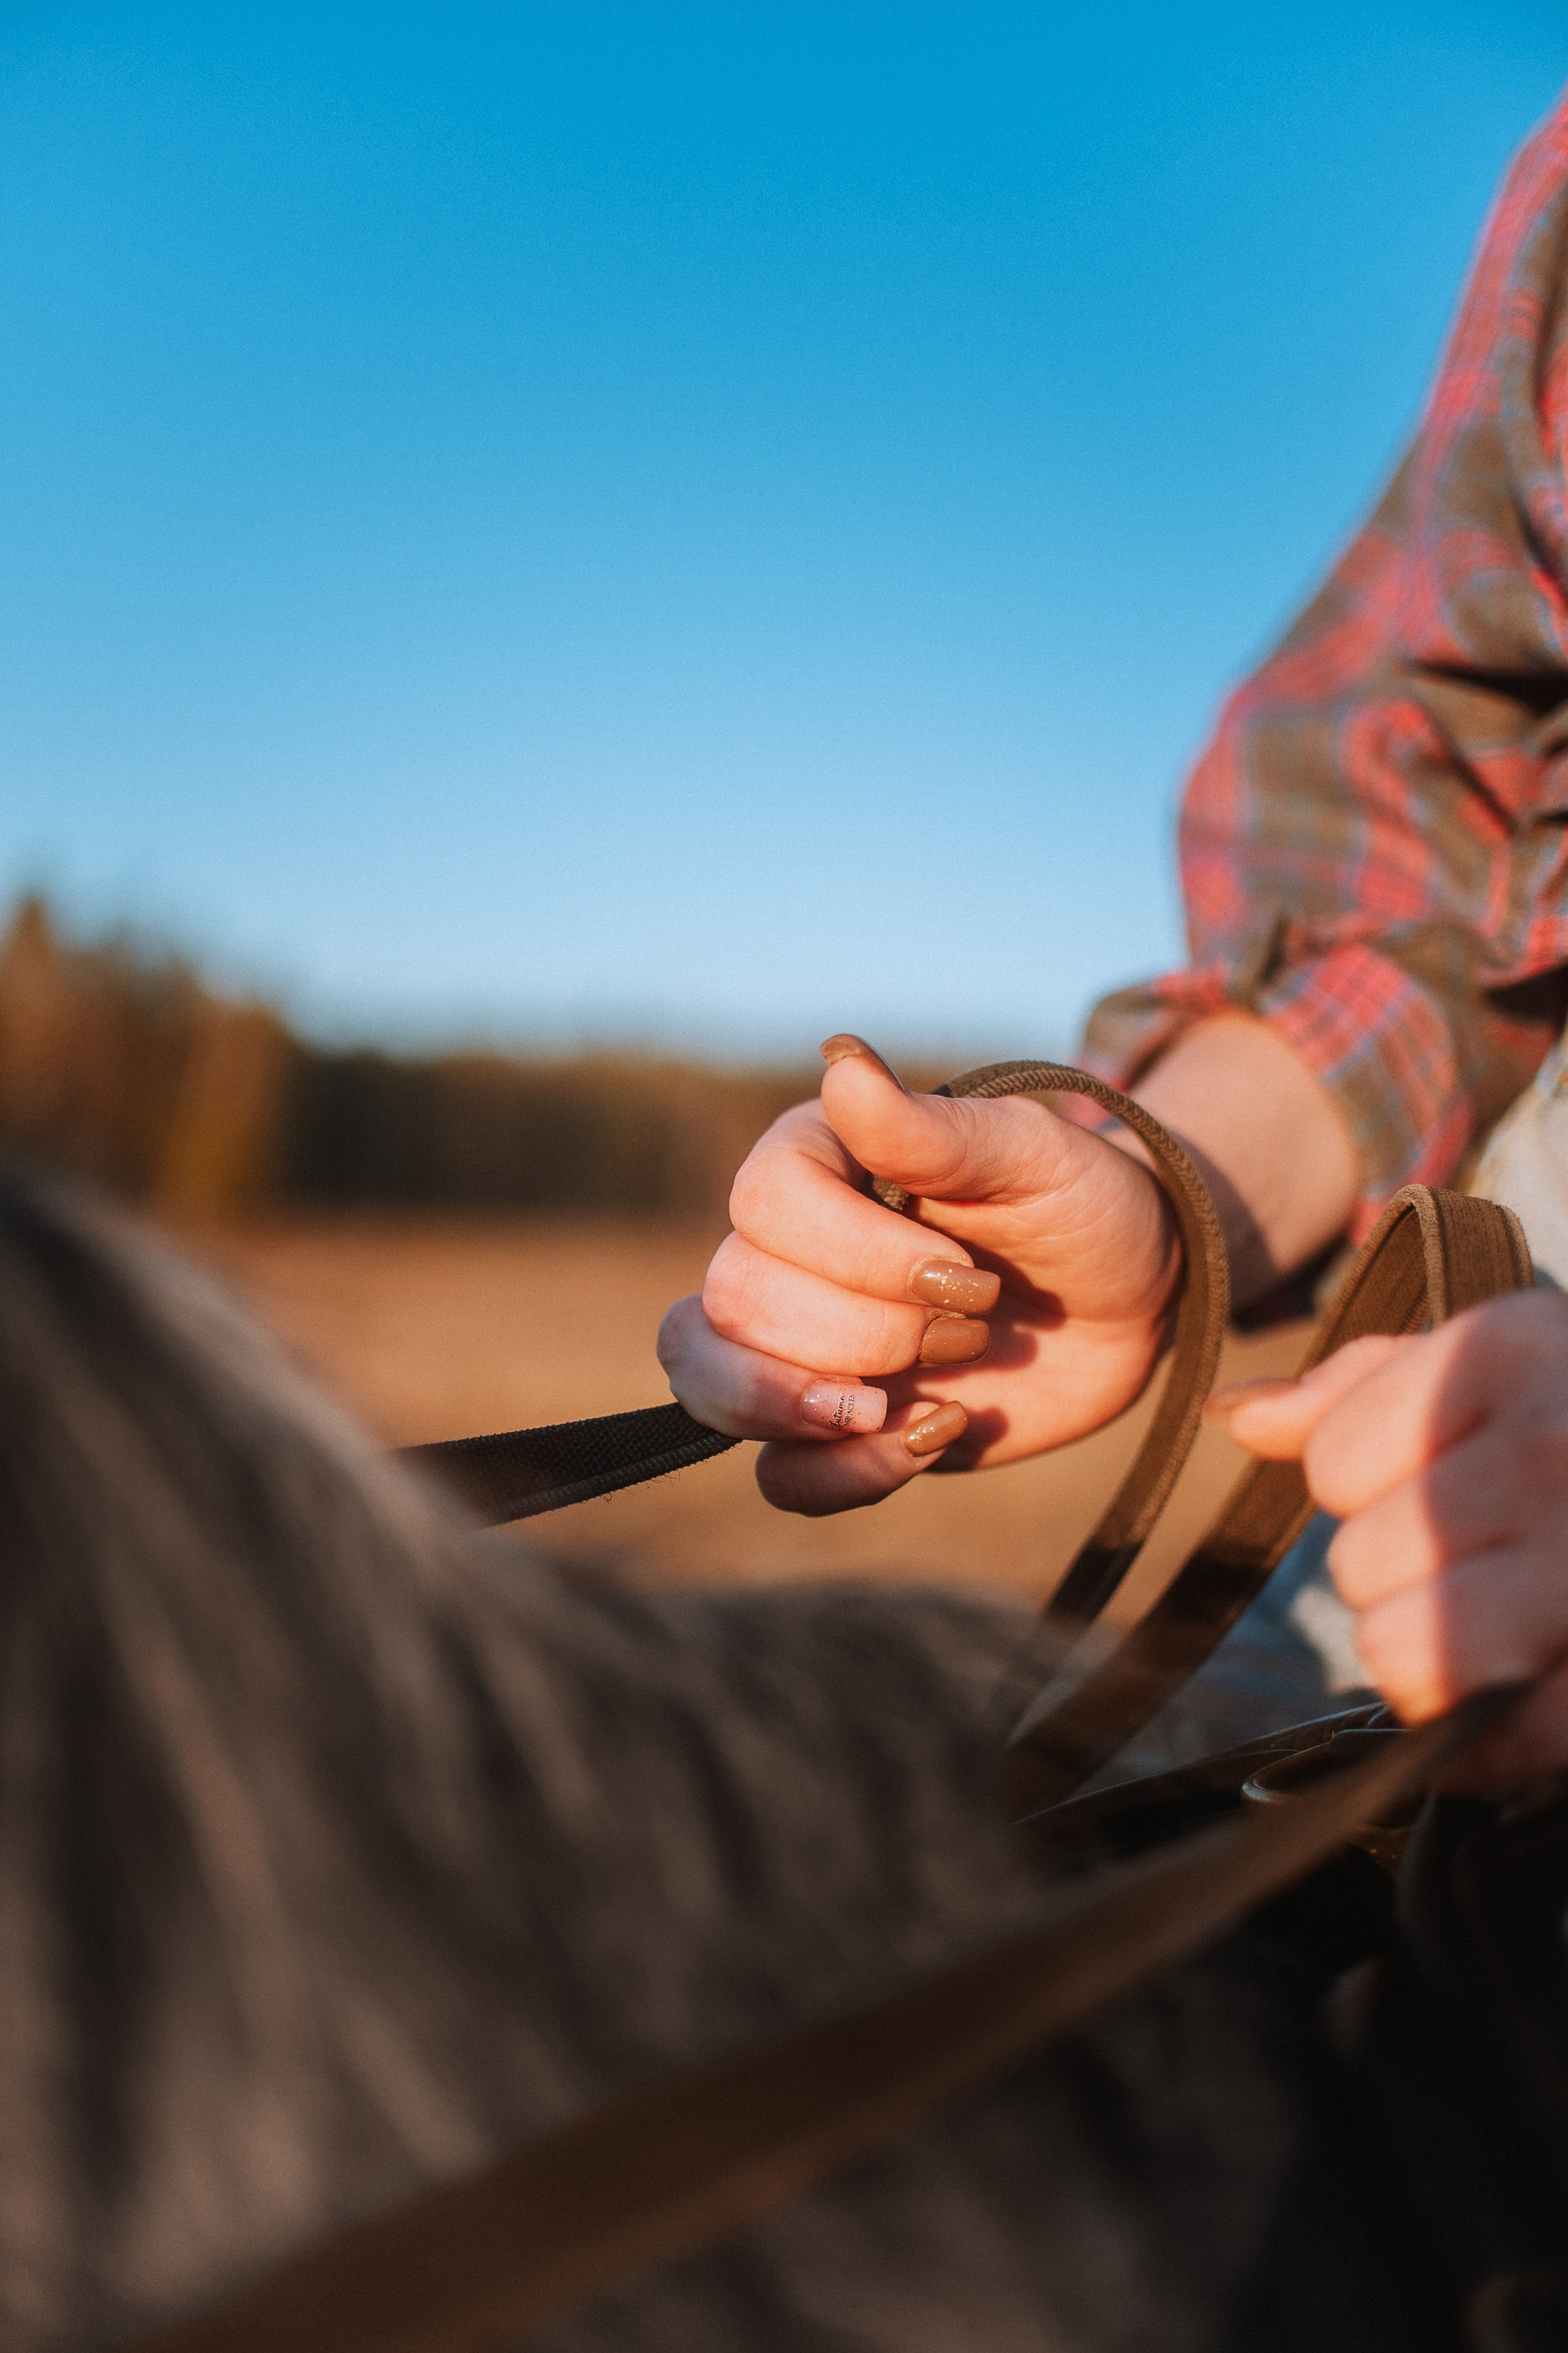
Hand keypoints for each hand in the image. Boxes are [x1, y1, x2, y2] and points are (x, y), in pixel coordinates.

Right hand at [657, 1035, 1180, 1515]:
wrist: (1131, 1302)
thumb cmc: (1080, 1206)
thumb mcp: (1030, 1156)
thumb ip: (931, 1127)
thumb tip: (841, 1061)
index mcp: (818, 1163)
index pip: (763, 1202)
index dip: (855, 1251)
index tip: (968, 1272)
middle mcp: (787, 1252)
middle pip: (735, 1299)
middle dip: (863, 1331)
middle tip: (973, 1324)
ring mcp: (801, 1345)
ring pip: (712, 1382)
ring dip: (805, 1406)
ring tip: (897, 1407)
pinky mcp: (833, 1430)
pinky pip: (777, 1475)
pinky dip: (842, 1475)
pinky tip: (928, 1439)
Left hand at [1211, 1289, 1567, 1785]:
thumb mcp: (1508, 1359)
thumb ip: (1361, 1385)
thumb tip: (1238, 1416)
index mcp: (1515, 1354)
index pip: (1335, 1463)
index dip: (1378, 1482)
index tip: (1450, 1478)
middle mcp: (1557, 1454)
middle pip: (1361, 1564)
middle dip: (1413, 1571)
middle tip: (1495, 1556)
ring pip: (1403, 1655)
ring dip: (1444, 1657)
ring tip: (1511, 1622)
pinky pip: (1497, 1743)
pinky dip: (1493, 1742)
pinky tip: (1525, 1693)